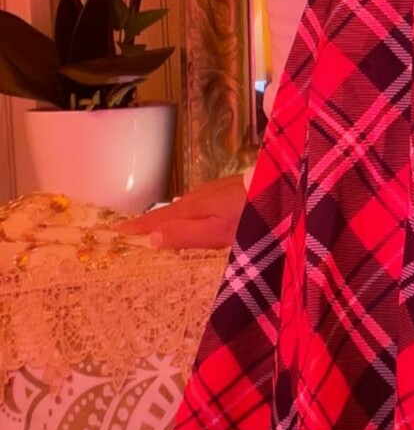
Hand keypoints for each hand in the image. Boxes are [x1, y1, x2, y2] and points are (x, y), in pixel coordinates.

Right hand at [111, 171, 248, 249]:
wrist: (281, 192)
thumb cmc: (248, 218)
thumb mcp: (217, 233)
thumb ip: (185, 235)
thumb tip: (151, 239)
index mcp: (192, 208)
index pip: (158, 219)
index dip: (137, 226)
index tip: (115, 230)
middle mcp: (198, 196)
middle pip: (168, 211)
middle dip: (149, 220)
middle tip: (130, 230)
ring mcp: (213, 191)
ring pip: (184, 205)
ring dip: (168, 215)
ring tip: (155, 225)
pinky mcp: (227, 190)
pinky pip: (197, 202)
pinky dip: (186, 211)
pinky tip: (190, 215)